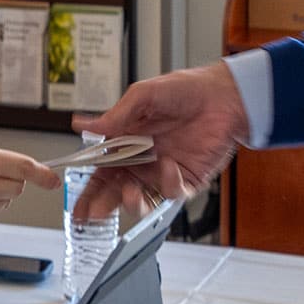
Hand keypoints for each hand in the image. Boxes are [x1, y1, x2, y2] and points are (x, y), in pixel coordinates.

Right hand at [70, 63, 248, 220]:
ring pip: (142, 199)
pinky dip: (168, 183)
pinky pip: (172, 192)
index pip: (101, 172)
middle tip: (93, 214)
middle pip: (116, 191)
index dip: (89, 190)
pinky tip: (169, 165)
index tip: (78, 205)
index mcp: (125, 143)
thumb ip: (115, 115)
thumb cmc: (186, 90)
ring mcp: (163, 172)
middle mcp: (142, 161)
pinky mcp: (187, 179)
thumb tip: (82, 125)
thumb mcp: (143, 96)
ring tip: (129, 194)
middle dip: (103, 206)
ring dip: (132, 202)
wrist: (225, 95)